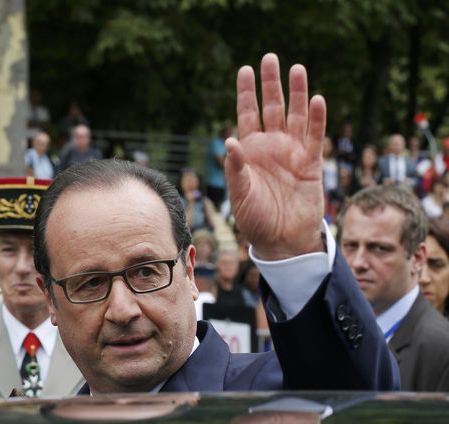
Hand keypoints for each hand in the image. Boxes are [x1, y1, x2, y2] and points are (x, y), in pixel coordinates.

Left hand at [225, 53, 325, 259]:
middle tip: (270, 58)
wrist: (281, 241)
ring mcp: (292, 153)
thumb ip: (236, 169)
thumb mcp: (240, 195)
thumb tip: (229, 142)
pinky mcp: (311, 164)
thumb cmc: (255, 220)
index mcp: (250, 152)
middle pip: (272, 108)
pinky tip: (317, 99)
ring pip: (296, 116)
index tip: (245, 69)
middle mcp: (272, 147)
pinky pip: (315, 137)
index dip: (246, 93)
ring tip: (296, 69)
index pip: (247, 115)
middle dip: (271, 84)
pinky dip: (317, 119)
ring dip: (297, 94)